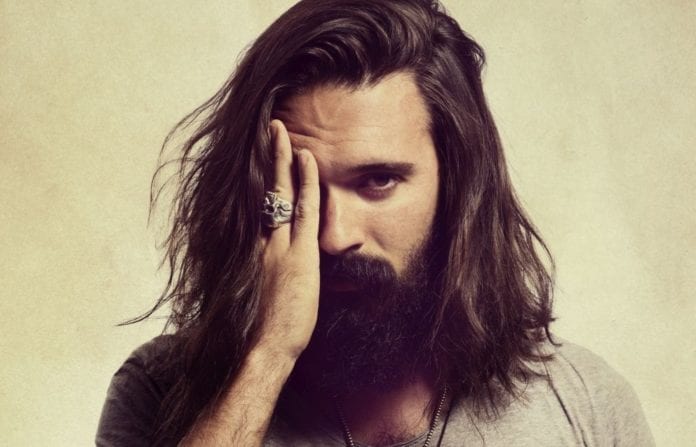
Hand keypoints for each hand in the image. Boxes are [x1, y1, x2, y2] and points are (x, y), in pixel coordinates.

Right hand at [255, 119, 320, 358]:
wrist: (260, 350)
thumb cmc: (258, 332)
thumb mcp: (258, 298)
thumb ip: (263, 276)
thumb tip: (269, 270)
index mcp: (254, 253)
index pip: (259, 208)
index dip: (262, 182)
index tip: (263, 162)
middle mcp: (262, 243)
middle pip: (264, 192)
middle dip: (268, 159)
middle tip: (271, 130)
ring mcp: (279, 246)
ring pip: (280, 193)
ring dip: (283, 160)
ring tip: (283, 131)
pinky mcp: (298, 255)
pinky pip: (303, 210)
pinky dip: (305, 183)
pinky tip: (307, 160)